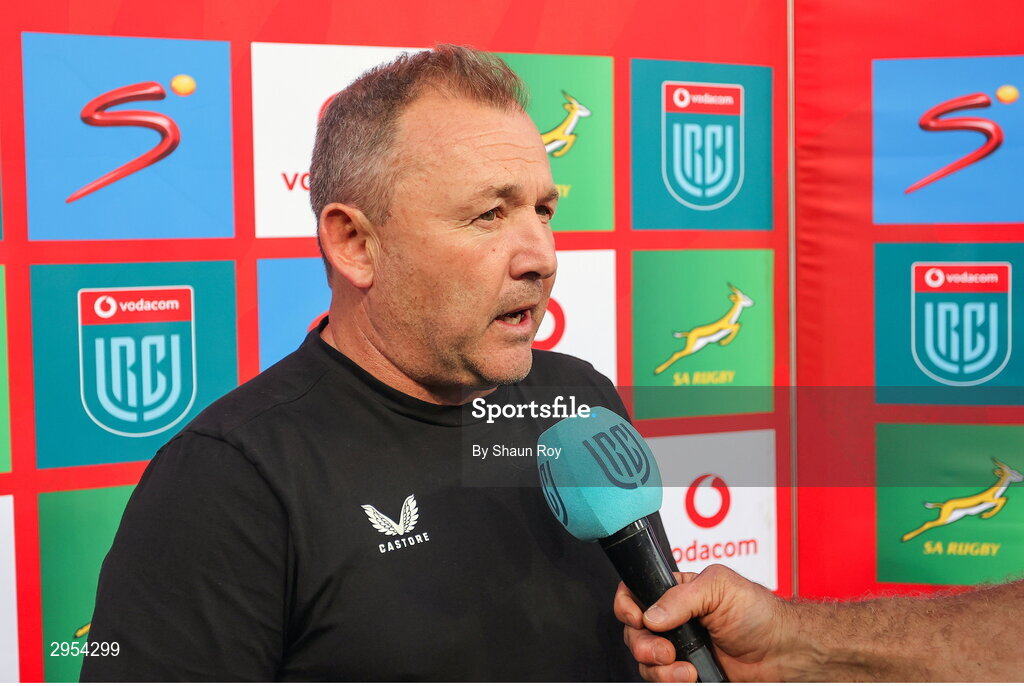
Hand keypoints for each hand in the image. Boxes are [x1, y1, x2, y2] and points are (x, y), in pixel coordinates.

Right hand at [614, 564, 792, 681]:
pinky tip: (692, 676)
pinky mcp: (685, 674)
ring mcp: (678, 649)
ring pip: (644, 661)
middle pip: (633, 632)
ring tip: (686, 668)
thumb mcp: (719, 588)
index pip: (635, 593)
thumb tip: (651, 614)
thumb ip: (681, 596)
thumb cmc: (759, 614)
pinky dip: (670, 681)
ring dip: (660, 668)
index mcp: (676, 593)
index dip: (627, 606)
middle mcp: (673, 621)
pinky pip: (660, 679)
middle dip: (643, 644)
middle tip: (666, 650)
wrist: (782, 654)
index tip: (637, 618)